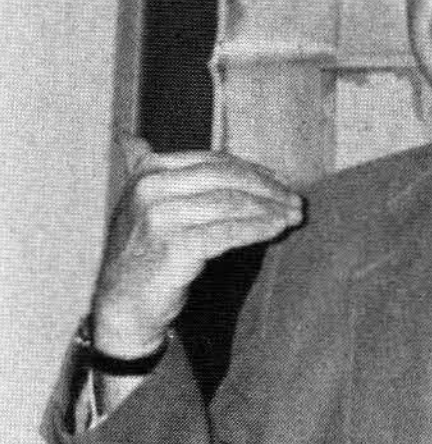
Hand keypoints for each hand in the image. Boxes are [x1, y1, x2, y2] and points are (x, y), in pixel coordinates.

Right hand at [91, 137, 303, 357]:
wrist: (123, 305)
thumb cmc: (144, 256)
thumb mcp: (146, 206)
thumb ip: (157, 176)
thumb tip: (136, 138)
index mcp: (149, 171)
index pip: (215, 162)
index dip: (255, 171)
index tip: (282, 182)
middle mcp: (150, 188)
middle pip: (226, 178)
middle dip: (268, 189)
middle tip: (297, 202)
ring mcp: (159, 217)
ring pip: (230, 204)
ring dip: (269, 209)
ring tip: (293, 217)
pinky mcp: (173, 247)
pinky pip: (226, 233)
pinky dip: (256, 229)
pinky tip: (276, 230)